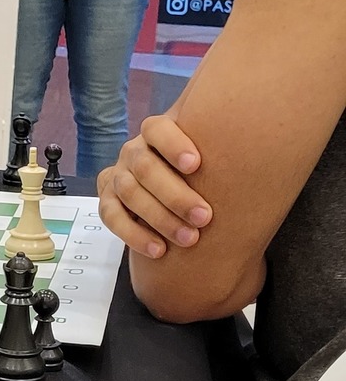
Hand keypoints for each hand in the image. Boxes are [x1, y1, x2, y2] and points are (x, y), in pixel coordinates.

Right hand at [97, 114, 212, 259]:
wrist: (180, 193)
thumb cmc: (203, 172)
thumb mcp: (211, 154)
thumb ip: (223, 145)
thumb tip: (270, 132)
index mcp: (156, 133)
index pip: (157, 129)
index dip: (173, 144)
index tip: (196, 164)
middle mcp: (134, 152)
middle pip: (145, 167)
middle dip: (175, 194)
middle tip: (205, 217)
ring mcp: (119, 175)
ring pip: (129, 192)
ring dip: (159, 218)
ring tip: (190, 239)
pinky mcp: (109, 200)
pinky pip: (111, 215)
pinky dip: (133, 234)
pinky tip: (158, 251)